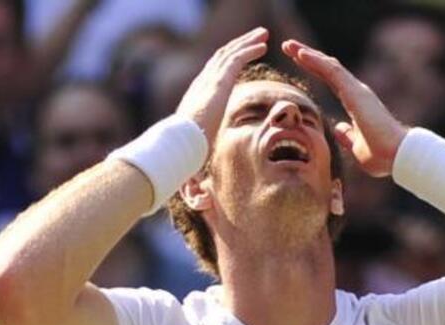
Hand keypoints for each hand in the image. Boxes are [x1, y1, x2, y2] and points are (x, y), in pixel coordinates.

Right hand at [176, 27, 268, 147]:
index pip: (213, 71)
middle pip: (222, 56)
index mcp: (197, 94)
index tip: (239, 54)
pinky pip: (237, 59)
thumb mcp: (197, 142)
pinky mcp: (220, 81)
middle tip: (256, 36)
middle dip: (239, 44)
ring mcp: (209, 80)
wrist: (181, 142)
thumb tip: (200, 169)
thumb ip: (202, 143)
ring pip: (230, 52)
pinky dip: (250, 50)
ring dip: (248, 41)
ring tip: (264, 34)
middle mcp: (202, 82)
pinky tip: (264, 46)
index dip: (227, 60)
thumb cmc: (187, 147)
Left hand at [282, 39, 406, 176]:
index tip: (297, 60)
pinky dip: (315, 61)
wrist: (397, 155)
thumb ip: (347, 136)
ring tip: (290, 46)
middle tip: (289, 46)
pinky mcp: (355, 92)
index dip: (314, 69)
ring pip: (328, 65)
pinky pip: (332, 72)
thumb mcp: (357, 147)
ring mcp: (356, 90)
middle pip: (328, 68)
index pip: (330, 80)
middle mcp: (356, 92)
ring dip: (308, 54)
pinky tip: (300, 54)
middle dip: (308, 56)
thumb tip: (338, 129)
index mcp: (355, 102)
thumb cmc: (381, 156)